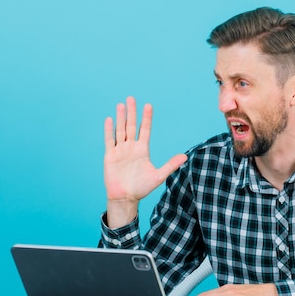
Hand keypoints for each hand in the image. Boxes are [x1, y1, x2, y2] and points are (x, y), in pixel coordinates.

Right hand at [104, 97, 186, 227]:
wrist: (125, 198)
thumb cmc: (141, 188)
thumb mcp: (158, 176)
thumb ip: (170, 165)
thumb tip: (185, 157)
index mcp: (142, 150)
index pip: (145, 130)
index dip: (146, 118)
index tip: (148, 105)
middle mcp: (131, 147)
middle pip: (131, 126)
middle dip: (132, 112)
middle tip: (132, 98)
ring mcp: (120, 150)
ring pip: (120, 130)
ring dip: (121, 117)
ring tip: (121, 104)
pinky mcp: (110, 156)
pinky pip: (109, 141)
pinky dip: (109, 130)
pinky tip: (109, 119)